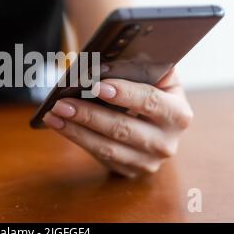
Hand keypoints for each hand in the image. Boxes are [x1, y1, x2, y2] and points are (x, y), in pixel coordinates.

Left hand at [43, 70, 192, 177]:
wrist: (157, 124)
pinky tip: (60, 125)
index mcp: (178, 114)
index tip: (97, 85)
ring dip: (76, 130)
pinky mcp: (130, 170)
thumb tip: (106, 62)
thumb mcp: (156, 77)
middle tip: (62, 102)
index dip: (124, 93)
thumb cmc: (151, 92)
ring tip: (54, 114)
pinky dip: (78, 138)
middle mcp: (167, 142)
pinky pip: (100, 156)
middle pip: (123, 128)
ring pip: (107, 147)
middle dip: (89, 114)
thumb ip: (140, 67)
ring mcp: (148, 161)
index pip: (151, 102)